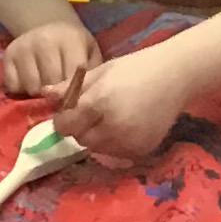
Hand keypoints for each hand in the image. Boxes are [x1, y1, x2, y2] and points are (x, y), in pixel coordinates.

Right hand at [2, 17, 99, 99]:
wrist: (49, 27)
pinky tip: (30, 83)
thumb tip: (83, 102)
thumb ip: (91, 76)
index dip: (73, 94)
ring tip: (45, 88)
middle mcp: (44, 39)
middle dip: (57, 96)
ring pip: (32, 88)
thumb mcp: (90, 55)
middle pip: (51, 84)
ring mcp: (24, 47)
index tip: (74, 102)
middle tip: (60, 96)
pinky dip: (22, 91)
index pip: (71, 76)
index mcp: (69, 39)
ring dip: (39, 95)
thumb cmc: (75, 49)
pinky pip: (14, 87)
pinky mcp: (8, 55)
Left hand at [63, 45, 191, 162]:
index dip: (64, 120)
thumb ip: (71, 87)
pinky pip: (117, 153)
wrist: (175, 75)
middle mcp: (113, 127)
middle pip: (81, 140)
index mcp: (99, 103)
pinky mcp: (141, 151)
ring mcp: (128, 142)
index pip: (66, 125)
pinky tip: (127, 125)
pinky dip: (116, 143)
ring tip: (111, 118)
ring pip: (98, 150)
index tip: (69, 113)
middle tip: (93, 114)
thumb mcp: (101, 71)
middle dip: (81, 128)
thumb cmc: (136, 68)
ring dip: (98, 137)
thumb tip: (44, 94)